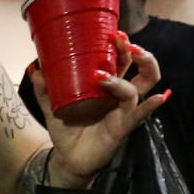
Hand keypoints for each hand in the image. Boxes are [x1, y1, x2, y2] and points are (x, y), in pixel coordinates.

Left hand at [39, 33, 168, 185]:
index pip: (122, 62)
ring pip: (140, 88)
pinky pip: (139, 115)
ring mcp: (124, 111)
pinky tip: (158, 98)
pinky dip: (150, 106)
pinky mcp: (122, 128)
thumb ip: (45, 89)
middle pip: (142, 70)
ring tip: (109, 71)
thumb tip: (35, 68)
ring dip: (129, 76)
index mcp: (108, 87)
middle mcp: (120, 97)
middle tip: (124, 42)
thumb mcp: (52, 107)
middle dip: (139, 54)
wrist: (68, 160)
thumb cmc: (67, 131)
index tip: (116, 33)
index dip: (123, 47)